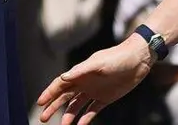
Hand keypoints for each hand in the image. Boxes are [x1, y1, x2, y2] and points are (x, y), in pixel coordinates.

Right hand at [37, 35, 152, 124]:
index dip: (49, 93)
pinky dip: (85, 119)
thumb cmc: (117, 58)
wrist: (137, 60)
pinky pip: (91, 111)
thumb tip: (63, 78)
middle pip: (64, 97)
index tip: (40, 103)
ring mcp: (94, 91)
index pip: (60, 84)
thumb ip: (80, 71)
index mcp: (80, 73)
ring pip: (76, 106)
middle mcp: (84, 82)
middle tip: (43, 118)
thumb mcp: (99, 63)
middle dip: (53, 107)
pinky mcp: (105, 98)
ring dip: (68, 116)